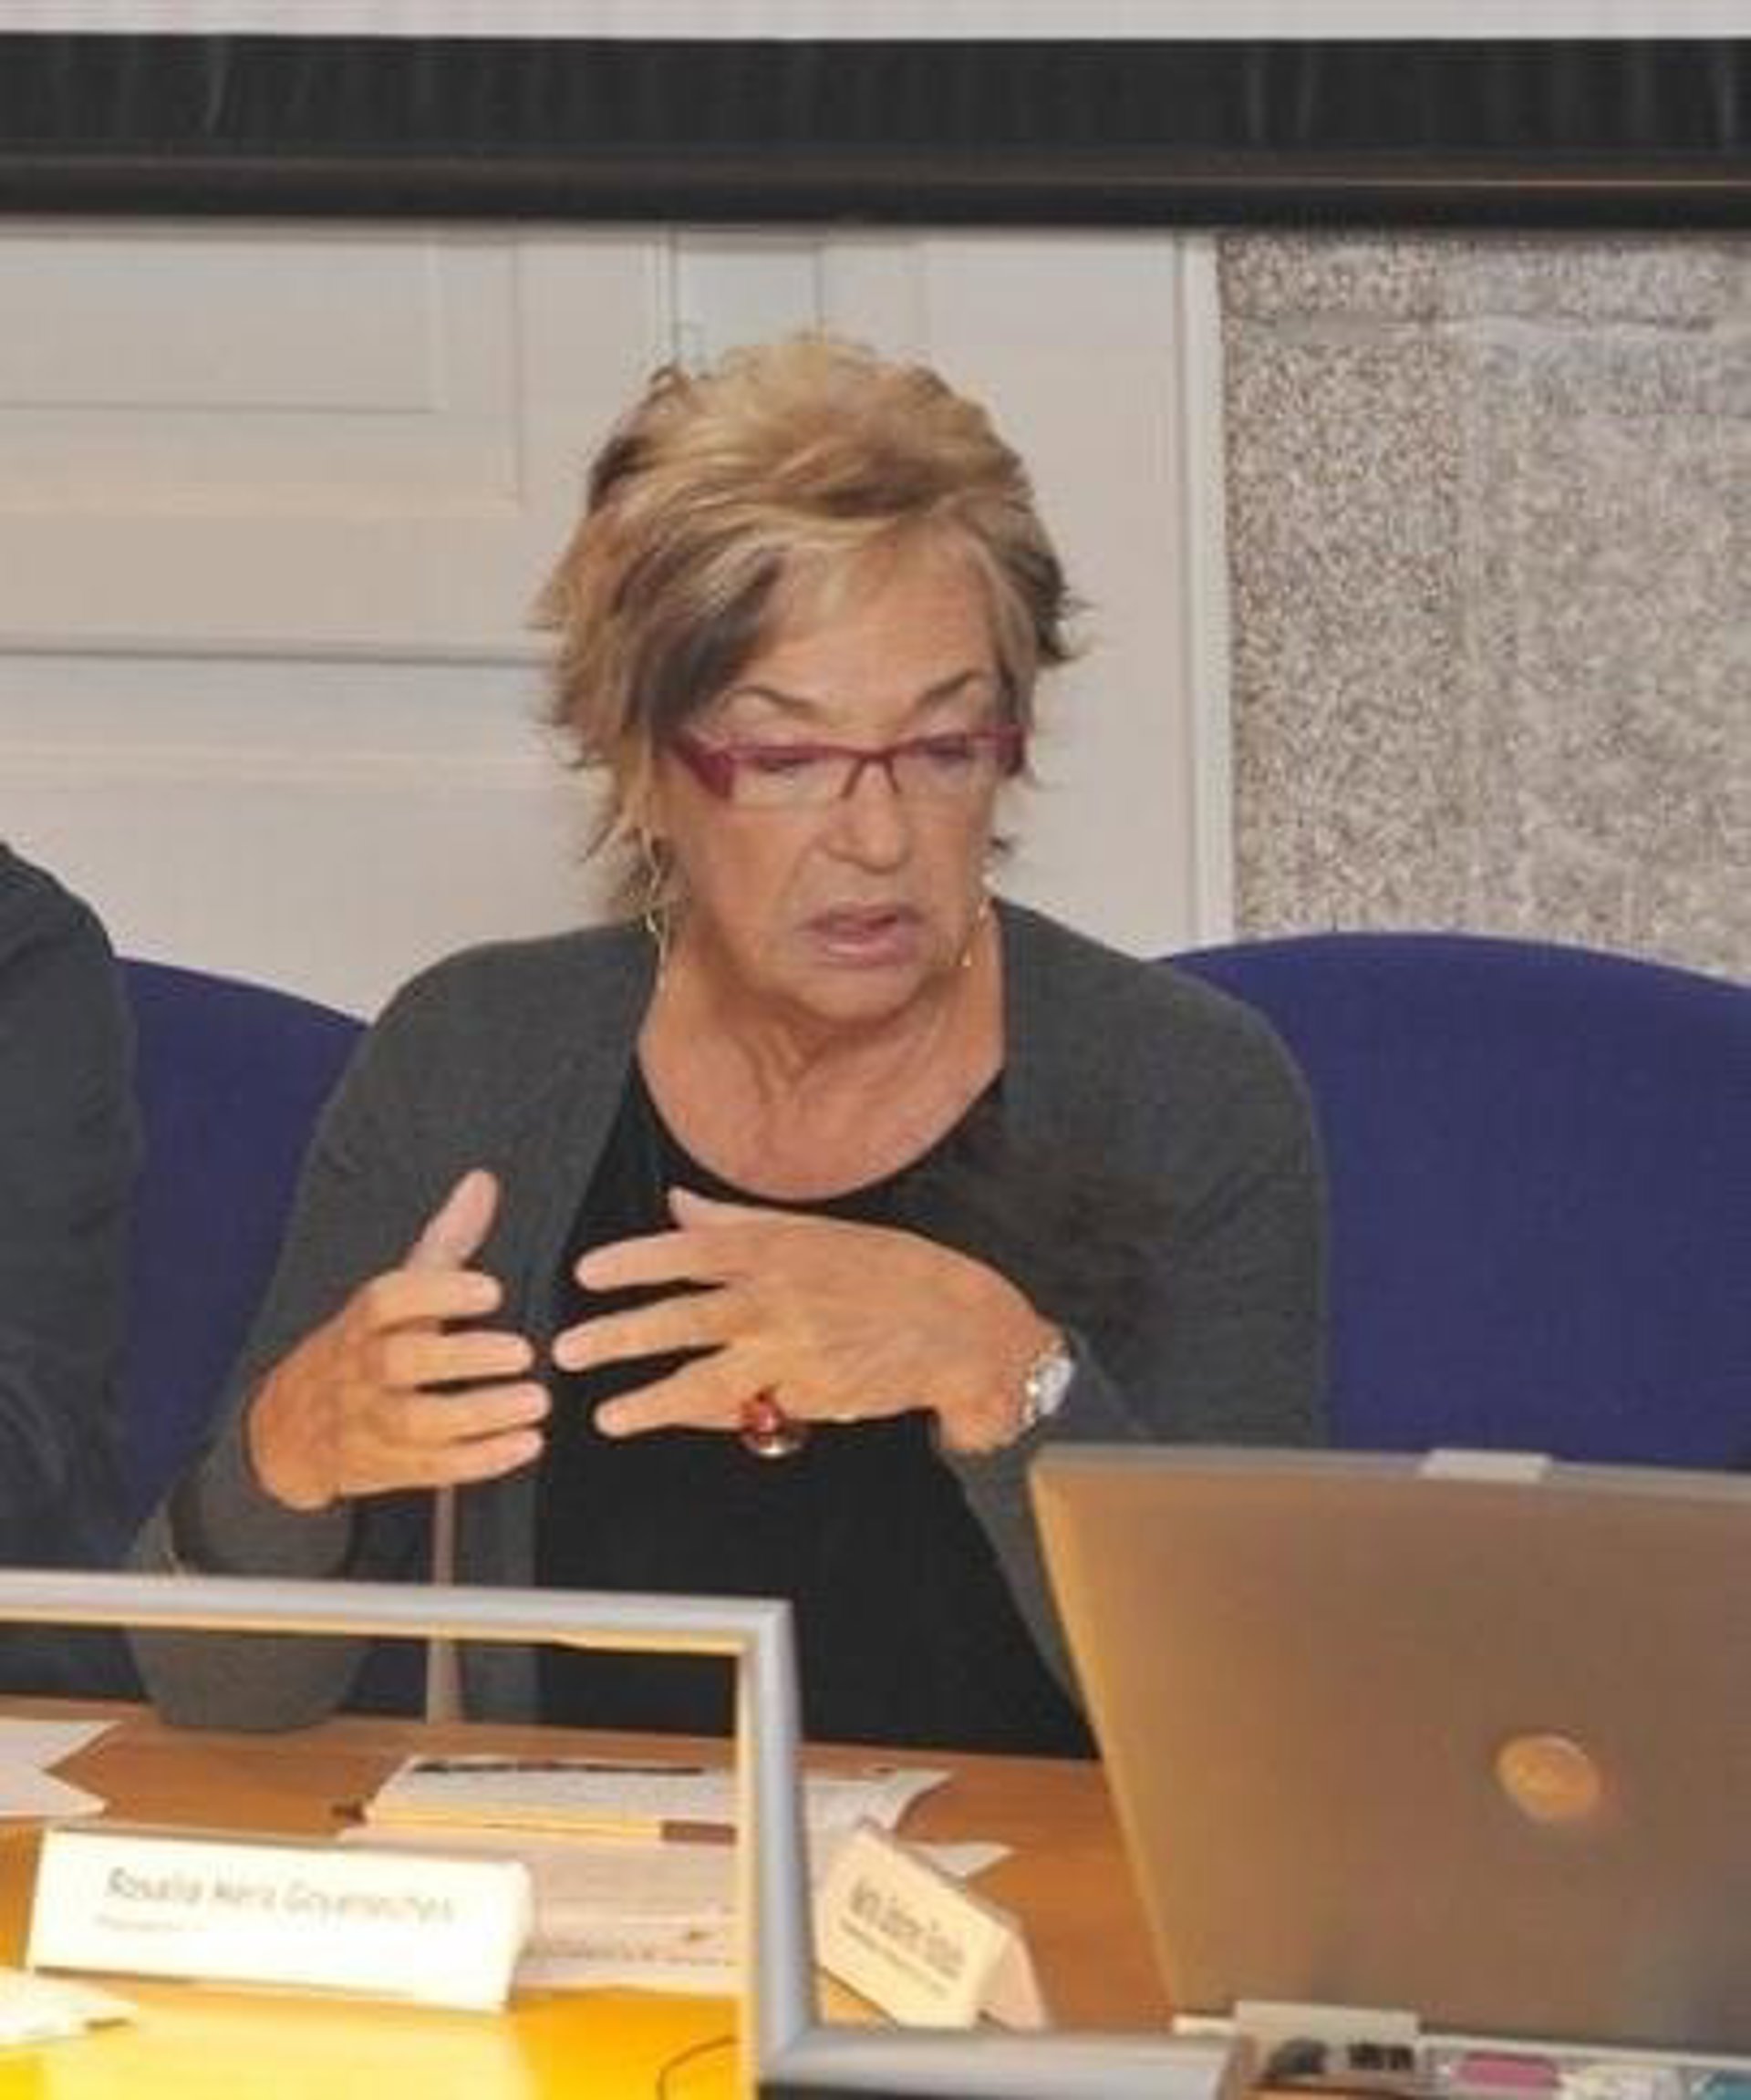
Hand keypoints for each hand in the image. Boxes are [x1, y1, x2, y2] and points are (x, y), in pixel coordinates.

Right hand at [246, 1169, 547, 1509]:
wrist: (287, 1430)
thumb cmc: (361, 1348)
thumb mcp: (395, 1292)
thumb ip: (445, 1241)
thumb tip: (483, 1182)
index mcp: (363, 1320)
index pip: (387, 1299)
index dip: (438, 1293)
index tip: (492, 1290)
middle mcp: (361, 1369)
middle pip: (400, 1361)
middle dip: (463, 1358)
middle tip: (524, 1352)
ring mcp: (368, 1422)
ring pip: (416, 1422)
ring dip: (481, 1415)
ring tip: (537, 1402)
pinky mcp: (385, 1466)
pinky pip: (431, 1469)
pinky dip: (480, 1460)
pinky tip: (526, 1445)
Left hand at [551, 1186, 1055, 1454]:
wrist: (959, 1326)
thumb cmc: (889, 1269)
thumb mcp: (814, 1231)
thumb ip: (736, 1224)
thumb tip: (675, 1204)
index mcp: (775, 1249)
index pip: (688, 1251)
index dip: (633, 1262)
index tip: (585, 1273)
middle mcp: (777, 1299)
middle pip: (682, 1320)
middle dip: (619, 1337)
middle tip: (567, 1351)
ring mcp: (792, 1353)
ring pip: (706, 1382)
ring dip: (651, 1402)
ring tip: (607, 1417)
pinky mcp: (809, 1398)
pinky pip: (748, 1412)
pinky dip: (709, 1419)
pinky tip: (671, 1422)